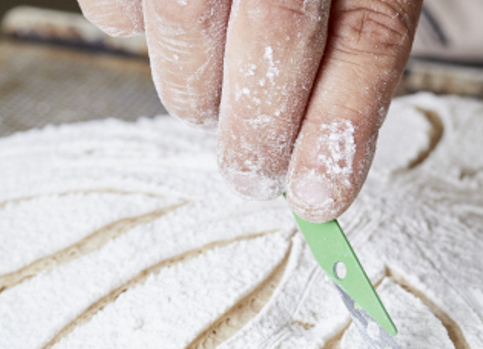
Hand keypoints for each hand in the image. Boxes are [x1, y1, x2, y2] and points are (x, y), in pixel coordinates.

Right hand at [79, 0, 421, 221]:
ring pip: (183, 27)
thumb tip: (318, 164)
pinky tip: (169, 23)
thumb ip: (345, 41)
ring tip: (210, 100)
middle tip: (252, 172)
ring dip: (195, 92)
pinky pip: (116, 7)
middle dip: (258, 131)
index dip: (342, 124)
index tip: (320, 195)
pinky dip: (137, 31)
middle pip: (274, 37)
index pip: (366, 32)